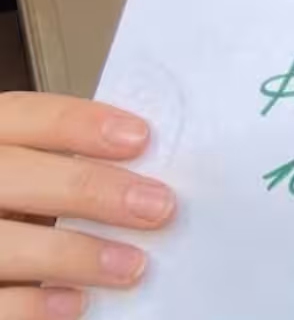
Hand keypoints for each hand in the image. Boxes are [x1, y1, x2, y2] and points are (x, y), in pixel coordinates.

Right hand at [0, 92, 175, 318]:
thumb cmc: (16, 205)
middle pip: (15, 174)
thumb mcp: (33, 174)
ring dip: (76, 254)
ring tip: (134, 265)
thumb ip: (69, 166)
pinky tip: (78, 303)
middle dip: (90, 188)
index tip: (141, 138)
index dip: (81, 124)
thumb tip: (151, 175)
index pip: (25, 114)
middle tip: (158, 206)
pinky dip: (36, 304)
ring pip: (4, 243)